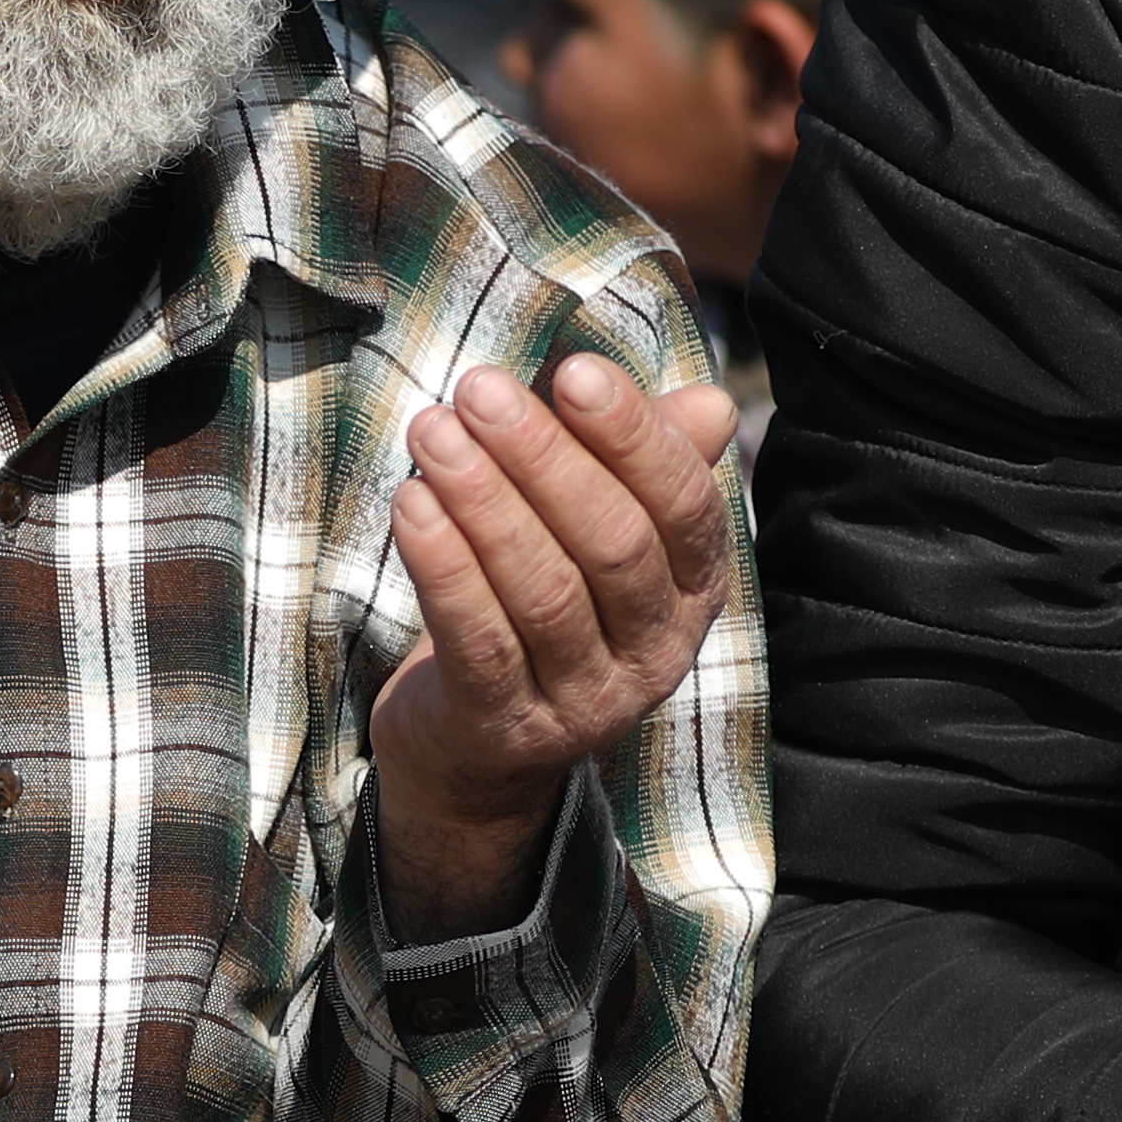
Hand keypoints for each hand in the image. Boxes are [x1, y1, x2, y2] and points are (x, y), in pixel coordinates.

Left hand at [370, 353, 737, 940]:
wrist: (481, 750)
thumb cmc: (546, 603)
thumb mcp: (602, 535)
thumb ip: (647, 465)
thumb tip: (710, 402)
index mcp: (693, 591)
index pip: (683, 506)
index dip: (632, 436)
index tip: (574, 371)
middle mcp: (655, 652)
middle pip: (611, 544)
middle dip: (542, 457)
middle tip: (476, 389)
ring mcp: (584, 700)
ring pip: (543, 590)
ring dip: (483, 500)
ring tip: (432, 433)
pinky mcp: (507, 728)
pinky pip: (479, 641)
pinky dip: (443, 567)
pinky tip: (411, 503)